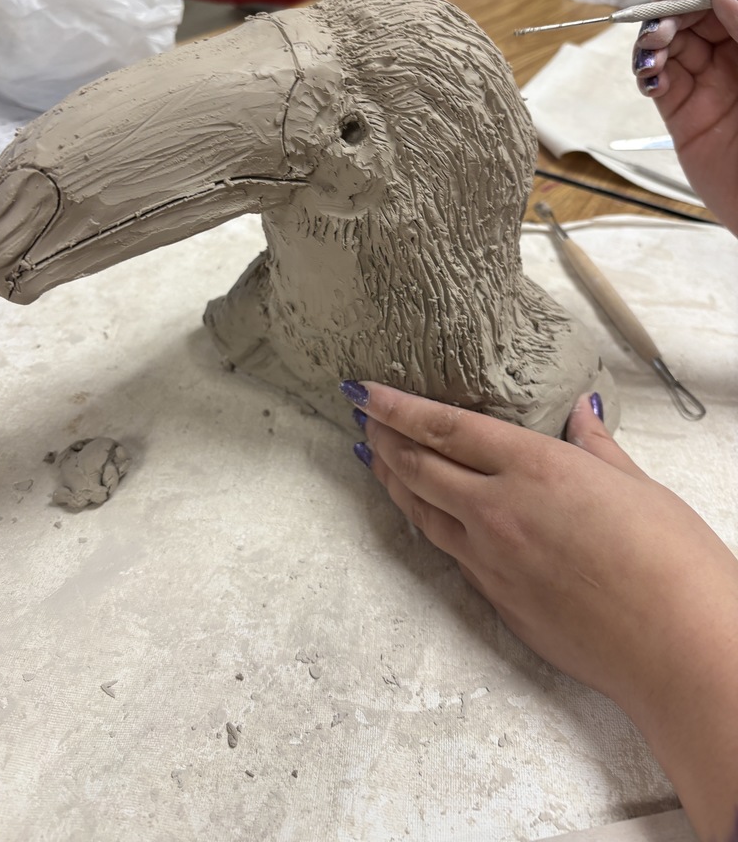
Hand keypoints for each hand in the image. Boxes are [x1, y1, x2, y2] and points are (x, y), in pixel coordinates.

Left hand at [342, 380, 737, 838]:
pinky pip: (450, 552)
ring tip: (374, 458)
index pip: (445, 428)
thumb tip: (581, 413)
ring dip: (393, 481)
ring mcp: (490, 561)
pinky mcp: (496, 600)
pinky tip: (425, 515)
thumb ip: (596, 446)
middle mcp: (498, 511)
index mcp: (534, 468)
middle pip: (420, 468)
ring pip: (423, 512)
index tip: (366, 391)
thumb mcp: (636, 486)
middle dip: (385, 439)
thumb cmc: (672, 562)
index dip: (398, 407)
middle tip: (364, 418)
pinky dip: (427, 524)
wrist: (676, 651)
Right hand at [632, 0, 737, 235]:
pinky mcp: (687, 115)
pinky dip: (648, 71)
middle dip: (676, 5)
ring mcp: (715, 82)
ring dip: (655, 37)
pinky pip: (661, 81)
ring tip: (653, 50)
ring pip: (675, 40)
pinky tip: (651, 76)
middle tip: (663, 18)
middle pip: (699, 8)